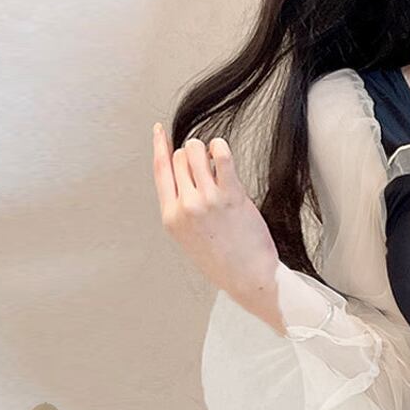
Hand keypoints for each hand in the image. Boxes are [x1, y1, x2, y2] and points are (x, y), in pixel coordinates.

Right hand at [152, 123, 284, 332]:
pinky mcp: (230, 195)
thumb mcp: (189, 239)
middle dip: (192, 155)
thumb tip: (185, 175)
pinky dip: (220, 147)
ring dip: (206, 149)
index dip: (159, 145)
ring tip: (216, 162)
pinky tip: (223, 154)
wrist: (249, 278)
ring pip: (196, 151)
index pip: (160, 170)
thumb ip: (182, 209)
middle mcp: (186, 206)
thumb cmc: (224, 262)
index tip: (160, 131)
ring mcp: (207, 200)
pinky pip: (221, 155)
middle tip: (206, 167)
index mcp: (171, 217)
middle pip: (180, 157)